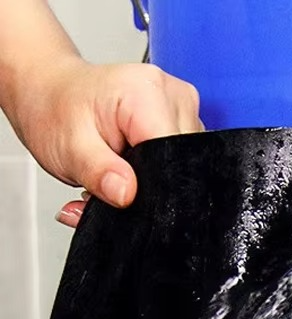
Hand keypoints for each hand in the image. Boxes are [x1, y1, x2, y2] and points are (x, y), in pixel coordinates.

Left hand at [13, 60, 202, 226]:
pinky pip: (178, 158)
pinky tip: (128, 168)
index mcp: (147, 93)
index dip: (150, 185)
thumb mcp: (68, 147)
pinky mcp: (181, 121)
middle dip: (146, 187)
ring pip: (181, 166)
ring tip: (114, 172)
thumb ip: (99, 172)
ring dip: (149, 182)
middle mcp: (172, 96)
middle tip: (109, 182)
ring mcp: (181, 108)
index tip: (121, 191)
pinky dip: (153, 173)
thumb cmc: (55, 110)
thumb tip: (126, 194)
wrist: (50, 93)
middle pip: (180, 164)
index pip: (172, 157)